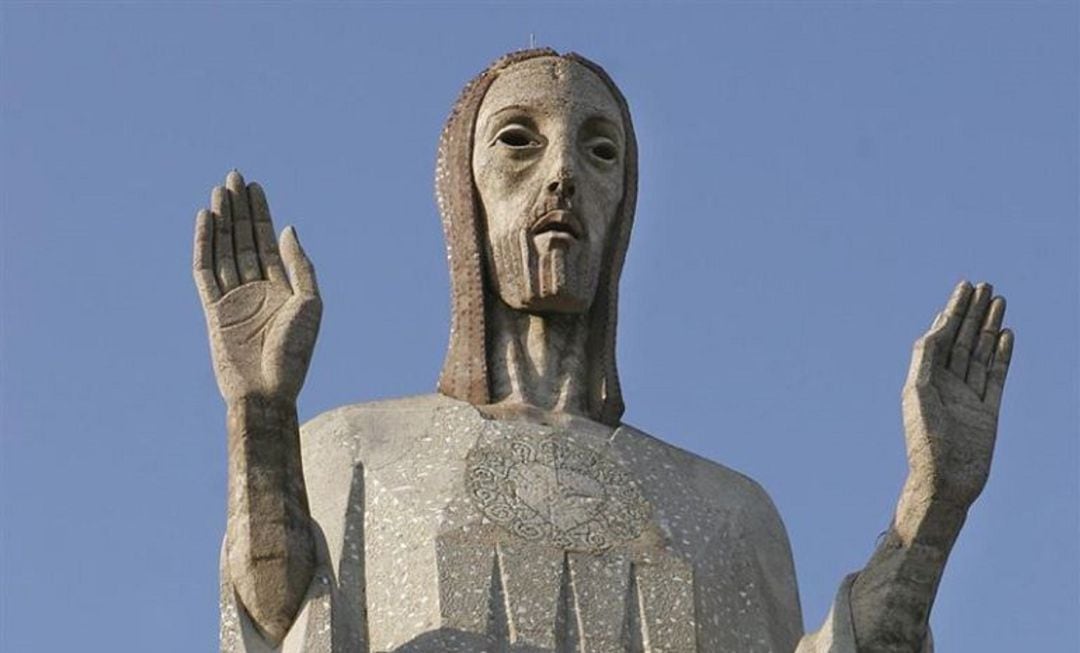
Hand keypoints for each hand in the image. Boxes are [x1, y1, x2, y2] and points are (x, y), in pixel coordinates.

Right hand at [193, 171, 321, 403]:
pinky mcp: (212, 309)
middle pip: (243, 240)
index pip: (267, 243)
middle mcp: (255, 289)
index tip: (255, 187)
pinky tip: (206, 219)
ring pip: (224, 249)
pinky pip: (205, 270)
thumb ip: (299, 265)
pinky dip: (204, 244)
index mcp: (281, 289)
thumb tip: (289, 229)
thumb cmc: (294, 353)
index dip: (261, 215)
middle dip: (239, 209)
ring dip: (222, 219)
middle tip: (234, 176)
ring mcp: (233, 298)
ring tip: (220, 189)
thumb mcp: (310, 303)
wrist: (268, 390)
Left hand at [902, 281, 1013, 509]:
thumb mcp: (918, 395)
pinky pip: (997, 375)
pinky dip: (1002, 354)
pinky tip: (1006, 334)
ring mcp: (968, 396)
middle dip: (972, 312)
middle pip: (962, 339)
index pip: (941, 336)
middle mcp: (946, 384)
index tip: (963, 289)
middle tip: (984, 285)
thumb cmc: (925, 441)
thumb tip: (934, 330)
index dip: (952, 311)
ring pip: (980, 352)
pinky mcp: (988, 410)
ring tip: (999, 300)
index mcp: (925, 378)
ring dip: (988, 326)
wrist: (946, 481)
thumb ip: (925, 361)